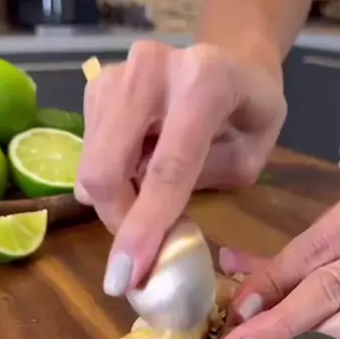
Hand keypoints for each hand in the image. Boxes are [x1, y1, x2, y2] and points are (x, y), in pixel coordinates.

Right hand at [76, 40, 285, 294]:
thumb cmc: (250, 113)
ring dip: (115, 198)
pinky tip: (139, 166)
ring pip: (92, 162)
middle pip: (108, 166)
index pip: (168, 168)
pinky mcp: (98, 83)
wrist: (230, 60)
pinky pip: (89, 149)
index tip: (126, 278)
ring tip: (149, 198)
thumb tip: (143, 226)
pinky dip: (111, 173)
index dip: (146, 227)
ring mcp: (118, 72)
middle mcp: (152, 67)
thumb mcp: (250, 157)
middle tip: (137, 251)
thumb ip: (201, 185)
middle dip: (118, 219)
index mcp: (204, 82)